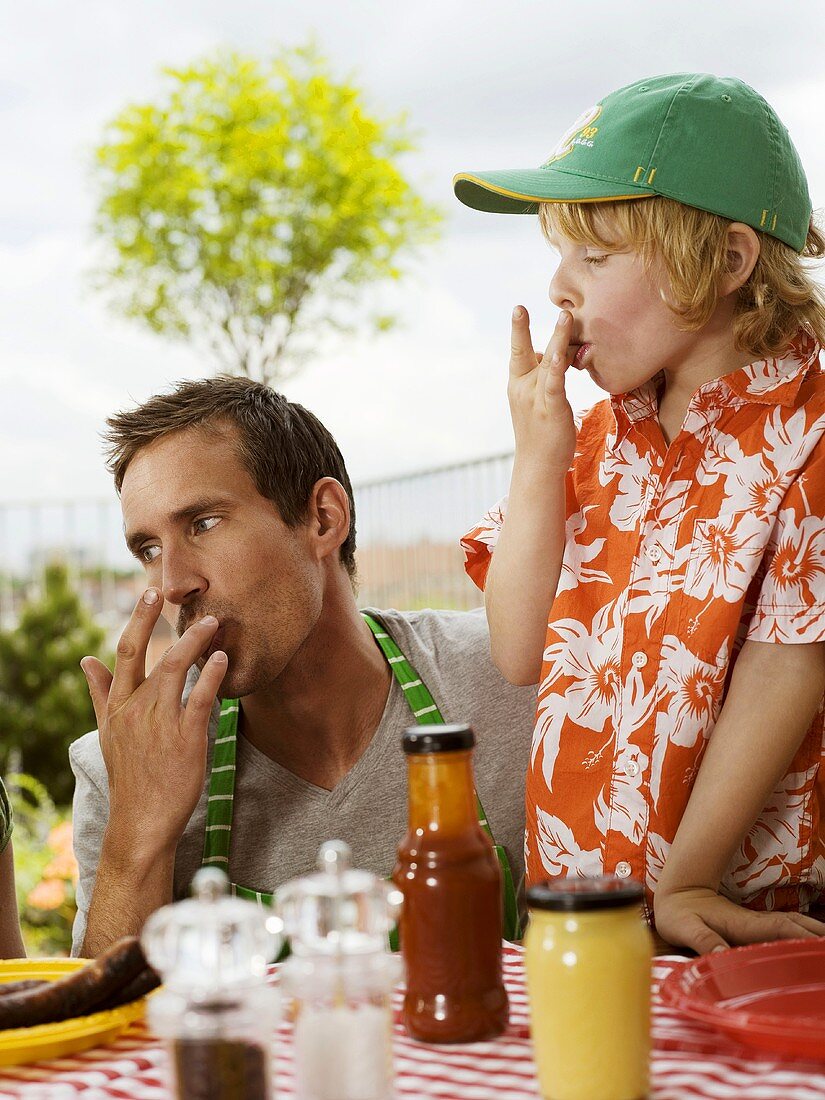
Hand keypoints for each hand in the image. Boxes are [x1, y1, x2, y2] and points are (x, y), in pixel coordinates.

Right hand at [80, 588, 227, 855]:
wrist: (141, 822)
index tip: (148, 594)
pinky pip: (200, 698)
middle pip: (143, 654)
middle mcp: (135, 710)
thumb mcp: (107, 732)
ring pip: (173, 669)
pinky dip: (210, 674)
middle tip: (167, 591)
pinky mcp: (186, 738)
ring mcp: (160, 723)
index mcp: (117, 707)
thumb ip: (101, 694)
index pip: (123, 654)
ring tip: (212, 623)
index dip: (137, 621)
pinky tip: (221, 658)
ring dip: (193, 642)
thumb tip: (86, 660)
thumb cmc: (130, 775)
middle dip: (154, 620)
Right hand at [508, 306, 576, 472]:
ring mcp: (536, 398)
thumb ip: (540, 376)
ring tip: (565, 317)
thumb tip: (544, 354)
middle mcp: (522, 388)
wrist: (538, 465)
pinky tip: (563, 353)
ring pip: (547, 362)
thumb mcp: (536, 400)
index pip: (517, 352)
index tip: (518, 309)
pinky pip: (556, 383)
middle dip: (520, 329)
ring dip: (557, 338)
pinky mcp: (552, 408)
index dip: (518, 330)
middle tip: (518, 307)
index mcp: (517, 384)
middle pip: (524, 352)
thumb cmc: (540, 432)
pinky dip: (559, 367)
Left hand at [654, 886, 824, 953]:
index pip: (780, 929)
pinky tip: (809, 946)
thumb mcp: (684, 927)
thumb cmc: (678, 912)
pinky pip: (784, 931)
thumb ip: (703, 940)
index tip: (821, 947)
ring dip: (813, 933)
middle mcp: (754, 922)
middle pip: (795, 925)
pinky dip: (801, 935)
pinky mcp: (752, 928)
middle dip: (817, 935)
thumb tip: (721, 955)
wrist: (676, 891)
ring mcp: (755, 924)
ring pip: (792, 926)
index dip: (803, 936)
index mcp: (742, 923)